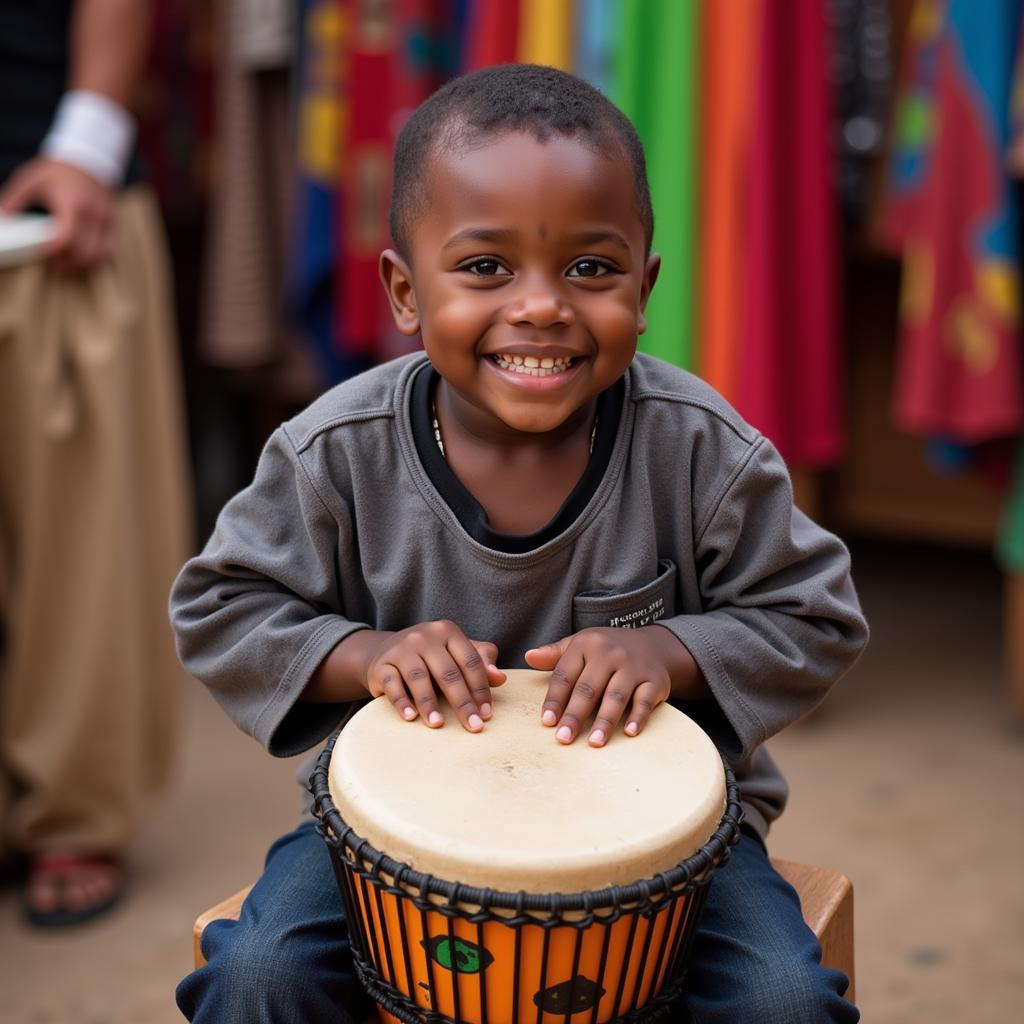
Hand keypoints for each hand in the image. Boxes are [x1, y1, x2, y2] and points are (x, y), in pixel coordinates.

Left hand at [0, 157, 114, 271]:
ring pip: (98, 257)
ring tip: (65, 261)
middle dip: (66, 263)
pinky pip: (107, 252)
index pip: (67, 236)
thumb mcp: (30, 180)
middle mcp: (92, 214)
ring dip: (81, 265)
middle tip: (51, 261)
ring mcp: (105, 221)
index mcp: (71, 203)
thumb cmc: (56, 172)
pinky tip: (80, 256)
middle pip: (83, 253)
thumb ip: (13, 200)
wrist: (88, 160)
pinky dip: (94, 260)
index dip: (54, 250)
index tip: (42, 251)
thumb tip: (1, 219)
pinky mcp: (111, 226)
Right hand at [362, 621, 505, 731]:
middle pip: (448, 672)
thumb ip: (481, 661)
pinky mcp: (381, 664)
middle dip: (462, 702)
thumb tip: (500, 678)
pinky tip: (411, 717)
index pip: (470, 661)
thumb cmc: (431, 657)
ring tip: (438, 725)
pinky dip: (402, 702)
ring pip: (419, 678)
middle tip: (472, 726)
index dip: (481, 689)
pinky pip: (392, 684)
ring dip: (429, 703)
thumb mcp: (456, 653)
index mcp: (448, 631)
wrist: (386, 651)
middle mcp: (424, 636)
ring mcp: (401, 648)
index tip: (487, 714)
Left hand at [525, 626, 699, 745]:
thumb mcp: (581, 645)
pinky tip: (628, 733)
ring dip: (604, 721)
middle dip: (575, 715)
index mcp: (586, 644)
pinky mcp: (654, 680)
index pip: (565, 674)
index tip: (547, 721)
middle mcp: (610, 653)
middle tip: (564, 739)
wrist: (654, 645)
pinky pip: (645, 700)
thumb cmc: (607, 651)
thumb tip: (529, 657)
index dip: (555, 699)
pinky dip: (637, 717)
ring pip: (616, 696)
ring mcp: (634, 666)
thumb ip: (555, 654)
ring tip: (594, 743)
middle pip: (589, 688)